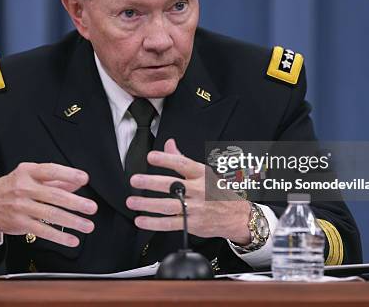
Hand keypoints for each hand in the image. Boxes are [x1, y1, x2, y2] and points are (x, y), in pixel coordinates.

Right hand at [0, 162, 97, 246]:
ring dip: (72, 221)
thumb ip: (53, 179)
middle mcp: (23, 188)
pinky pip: (43, 230)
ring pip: (50, 214)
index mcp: (27, 172)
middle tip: (92, 207)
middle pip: (54, 195)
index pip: (50, 171)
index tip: (84, 179)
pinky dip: (59, 236)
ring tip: (88, 225)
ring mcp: (20, 206)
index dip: (68, 174)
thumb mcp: (28, 176)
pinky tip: (72, 239)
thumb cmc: (10, 188)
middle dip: (75, 203)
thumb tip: (76, 183)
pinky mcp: (19, 223)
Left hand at [126, 139, 251, 244]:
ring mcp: (196, 208)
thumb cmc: (218, 192)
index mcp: (201, 174)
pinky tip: (141, 220)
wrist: (237, 216)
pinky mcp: (192, 224)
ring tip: (132, 202)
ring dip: (148, 204)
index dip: (166, 159)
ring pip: (168, 206)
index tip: (151, 157)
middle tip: (135, 180)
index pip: (182, 164)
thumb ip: (182, 159)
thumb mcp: (203, 172)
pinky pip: (170, 223)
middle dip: (151, 182)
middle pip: (173, 185)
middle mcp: (198, 190)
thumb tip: (169, 144)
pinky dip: (154, 223)